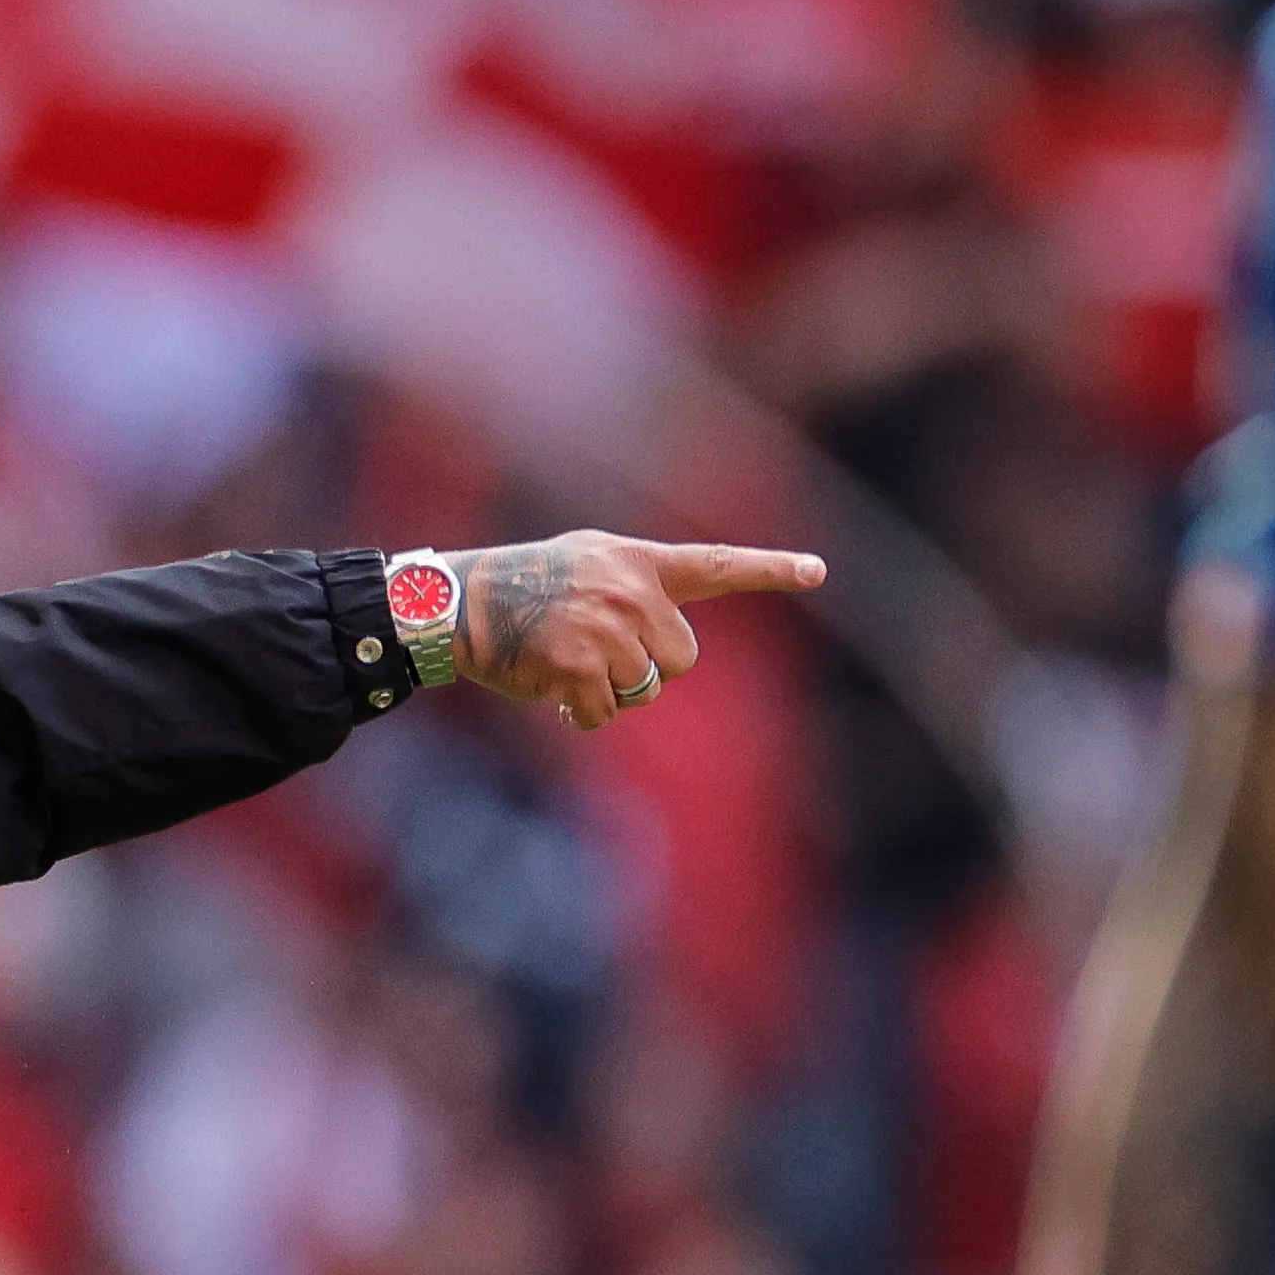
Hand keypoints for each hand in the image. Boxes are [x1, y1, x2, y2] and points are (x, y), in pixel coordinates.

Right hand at [440, 532, 826, 730]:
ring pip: (643, 690)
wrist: (458, 602)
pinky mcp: (579, 666)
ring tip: (566, 665)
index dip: (770, 568)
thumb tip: (662, 649)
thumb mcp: (585, 561)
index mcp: (638, 563)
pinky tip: (550, 689)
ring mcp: (606, 629)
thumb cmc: (517, 586)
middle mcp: (631, 592)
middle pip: (679, 659)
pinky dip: (577, 713)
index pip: (716, 565)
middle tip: (594, 653)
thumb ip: (633, 585)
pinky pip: (602, 713)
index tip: (817, 570)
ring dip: (608, 693)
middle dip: (642, 668)